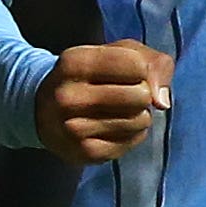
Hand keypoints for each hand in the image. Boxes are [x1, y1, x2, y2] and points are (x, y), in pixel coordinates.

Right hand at [34, 38, 174, 165]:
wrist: (43, 109)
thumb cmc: (91, 75)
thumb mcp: (116, 53)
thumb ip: (152, 62)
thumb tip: (162, 101)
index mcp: (75, 61)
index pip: (136, 64)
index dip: (142, 68)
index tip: (129, 72)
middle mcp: (68, 95)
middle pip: (140, 95)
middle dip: (143, 93)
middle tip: (127, 94)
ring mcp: (73, 127)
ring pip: (139, 120)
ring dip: (140, 115)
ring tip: (121, 110)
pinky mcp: (84, 153)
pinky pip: (132, 141)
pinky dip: (134, 133)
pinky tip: (116, 127)